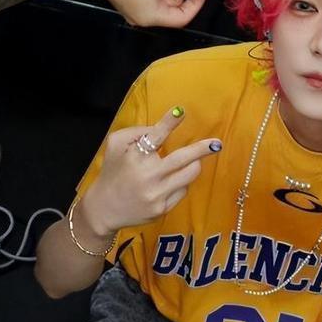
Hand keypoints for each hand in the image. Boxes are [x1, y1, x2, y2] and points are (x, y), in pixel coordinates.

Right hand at [81, 107, 221, 236]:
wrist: (105, 209)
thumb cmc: (113, 171)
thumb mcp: (115, 146)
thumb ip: (136, 132)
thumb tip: (161, 127)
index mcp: (135, 157)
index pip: (154, 137)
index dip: (168, 123)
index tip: (180, 111)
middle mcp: (147, 176)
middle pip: (182, 159)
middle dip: (202, 149)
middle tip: (217, 143)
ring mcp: (156, 194)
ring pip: (189, 175)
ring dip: (195, 164)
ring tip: (193, 160)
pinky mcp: (163, 208)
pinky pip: (183, 190)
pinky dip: (181, 182)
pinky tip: (171, 181)